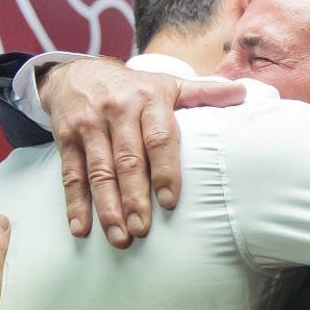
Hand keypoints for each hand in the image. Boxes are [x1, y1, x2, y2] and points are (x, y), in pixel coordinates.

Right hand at [43, 57, 244, 247]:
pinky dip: (74, 203)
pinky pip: (70, 173)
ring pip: (98, 171)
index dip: (165, 171)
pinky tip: (81, 228)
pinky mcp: (66, 137)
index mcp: (149, 100)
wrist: (77, 71)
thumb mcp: (168, 83)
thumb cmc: (133, 87)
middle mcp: (117, 111)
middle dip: (134, 198)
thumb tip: (243, 93)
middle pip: (127, 160)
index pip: (160, 139)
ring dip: (107, 207)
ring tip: (119, 237)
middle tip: (141, 230)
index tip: (170, 202)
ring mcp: (89, 125)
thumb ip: (204, 93)